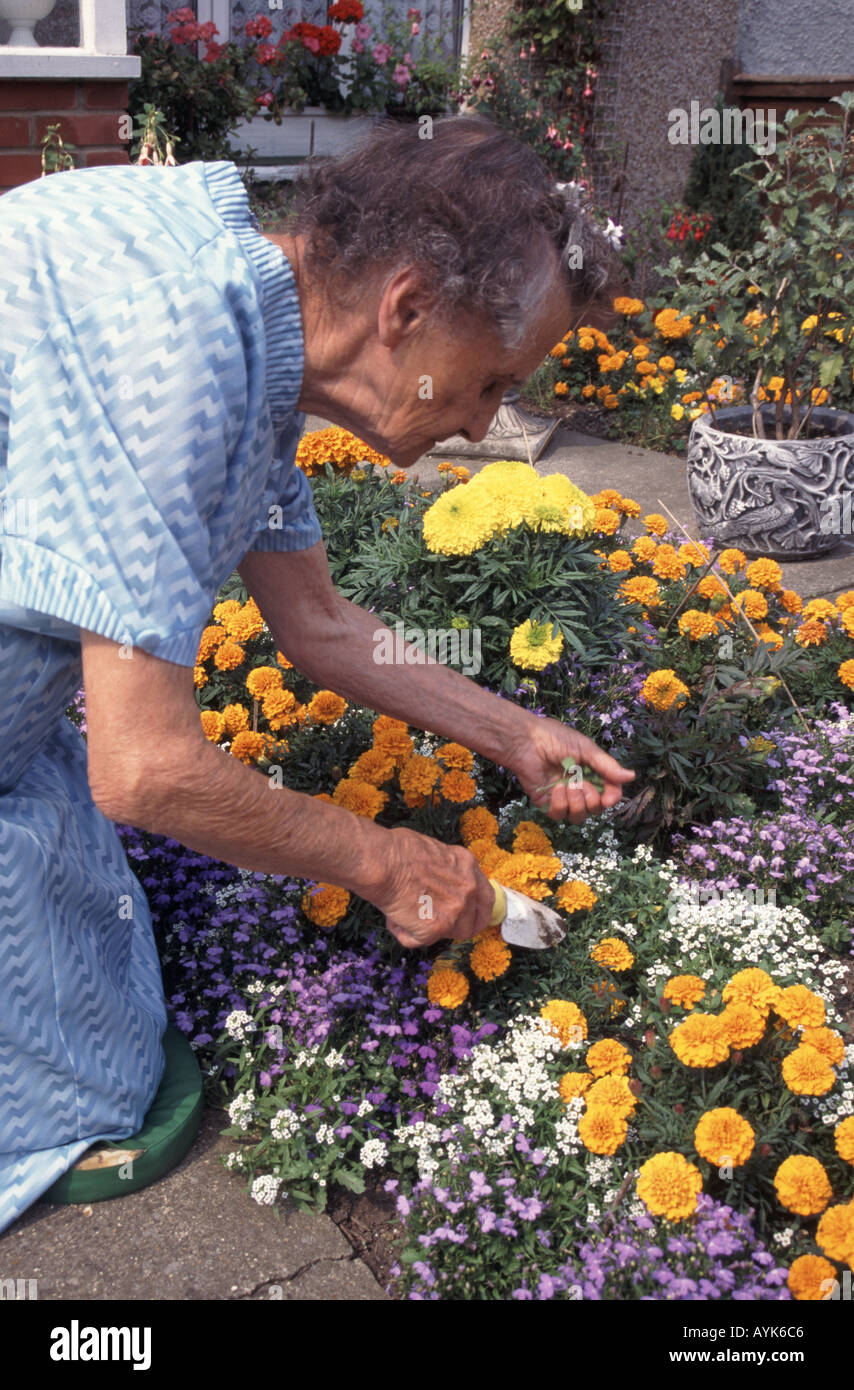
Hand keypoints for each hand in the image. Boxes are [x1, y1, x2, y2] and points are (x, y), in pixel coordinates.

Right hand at [365, 826, 494, 948]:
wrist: (380, 861)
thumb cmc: (395, 850)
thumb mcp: (434, 851)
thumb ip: (446, 871)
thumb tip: (438, 884)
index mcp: (468, 866)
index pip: (486, 898)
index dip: (475, 912)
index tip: (466, 917)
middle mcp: (468, 889)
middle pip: (473, 923)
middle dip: (454, 927)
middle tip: (432, 922)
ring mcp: (454, 910)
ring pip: (448, 935)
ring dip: (427, 929)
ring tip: (406, 912)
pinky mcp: (436, 928)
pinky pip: (419, 940)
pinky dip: (403, 933)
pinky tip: (393, 915)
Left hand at [505, 716, 635, 824]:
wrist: (525, 742)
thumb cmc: (555, 738)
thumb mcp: (586, 749)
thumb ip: (607, 766)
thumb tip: (632, 777)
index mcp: (592, 773)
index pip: (610, 794)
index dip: (612, 798)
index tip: (609, 798)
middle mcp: (579, 787)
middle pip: (596, 809)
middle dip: (592, 801)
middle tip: (582, 785)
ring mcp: (563, 797)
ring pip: (579, 816)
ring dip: (576, 803)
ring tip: (568, 786)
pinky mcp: (547, 803)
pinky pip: (559, 816)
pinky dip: (560, 804)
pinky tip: (556, 789)